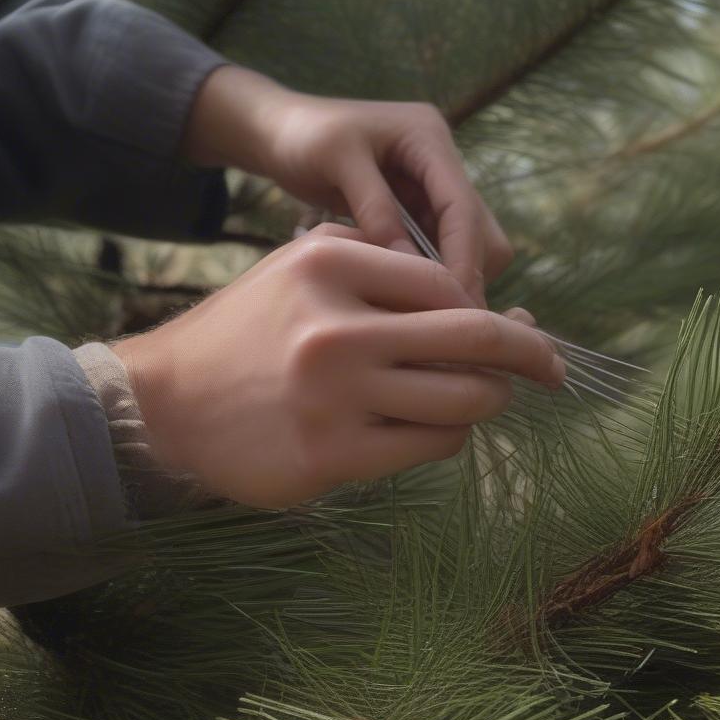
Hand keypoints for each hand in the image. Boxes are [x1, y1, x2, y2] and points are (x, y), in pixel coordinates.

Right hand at [111, 225, 563, 508]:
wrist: (164, 405)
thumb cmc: (249, 331)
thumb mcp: (301, 266)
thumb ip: (384, 265)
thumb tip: (484, 299)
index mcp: (333, 264)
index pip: (453, 287)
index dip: (496, 311)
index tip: (518, 329)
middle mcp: (338, 326)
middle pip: (479, 338)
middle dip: (533, 354)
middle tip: (555, 368)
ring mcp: (337, 395)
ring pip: (466, 400)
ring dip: (487, 401)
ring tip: (480, 399)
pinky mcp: (333, 456)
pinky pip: (433, 446)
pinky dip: (449, 437)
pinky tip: (436, 429)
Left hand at [183, 65, 512, 304]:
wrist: (278, 130)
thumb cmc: (301, 134)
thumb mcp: (335, 160)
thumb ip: (375, 208)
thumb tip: (411, 266)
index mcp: (428, 138)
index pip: (464, 207)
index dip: (464, 259)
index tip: (454, 305)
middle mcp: (442, 162)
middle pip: (482, 232)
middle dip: (468, 274)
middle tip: (440, 321)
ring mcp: (433, 189)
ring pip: (468, 247)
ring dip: (449, 280)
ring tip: (420, 314)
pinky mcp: (419, 211)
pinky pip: (439, 252)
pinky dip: (429, 276)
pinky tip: (407, 301)